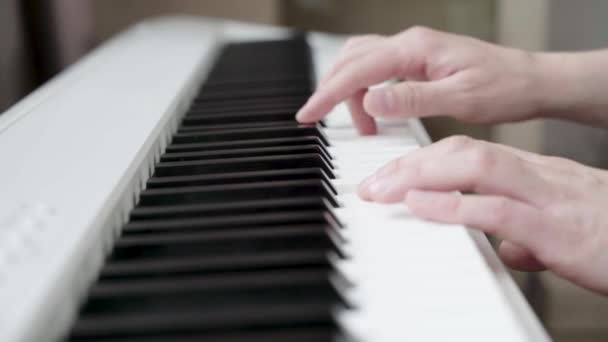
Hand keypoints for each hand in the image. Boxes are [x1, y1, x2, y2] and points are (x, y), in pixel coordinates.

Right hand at [297, 26, 550, 133]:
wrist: (530, 81)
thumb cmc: (503, 88)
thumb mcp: (459, 99)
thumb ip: (412, 99)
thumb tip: (370, 99)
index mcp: (416, 48)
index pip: (358, 68)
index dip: (328, 92)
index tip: (308, 114)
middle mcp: (410, 44)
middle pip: (352, 59)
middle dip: (330, 89)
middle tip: (317, 119)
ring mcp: (413, 51)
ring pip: (362, 62)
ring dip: (348, 92)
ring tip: (360, 128)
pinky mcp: (417, 62)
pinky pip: (377, 70)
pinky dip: (365, 91)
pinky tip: (372, 113)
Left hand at [358, 135, 607, 294]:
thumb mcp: (562, 232)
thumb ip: (527, 233)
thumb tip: (503, 247)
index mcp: (534, 175)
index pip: (468, 152)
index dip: (424, 160)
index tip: (390, 175)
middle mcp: (536, 176)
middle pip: (462, 150)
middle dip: (410, 163)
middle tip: (371, 182)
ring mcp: (545, 197)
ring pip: (474, 164)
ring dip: (421, 174)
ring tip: (383, 189)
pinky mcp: (554, 228)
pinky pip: (493, 207)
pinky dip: (450, 205)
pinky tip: (419, 206)